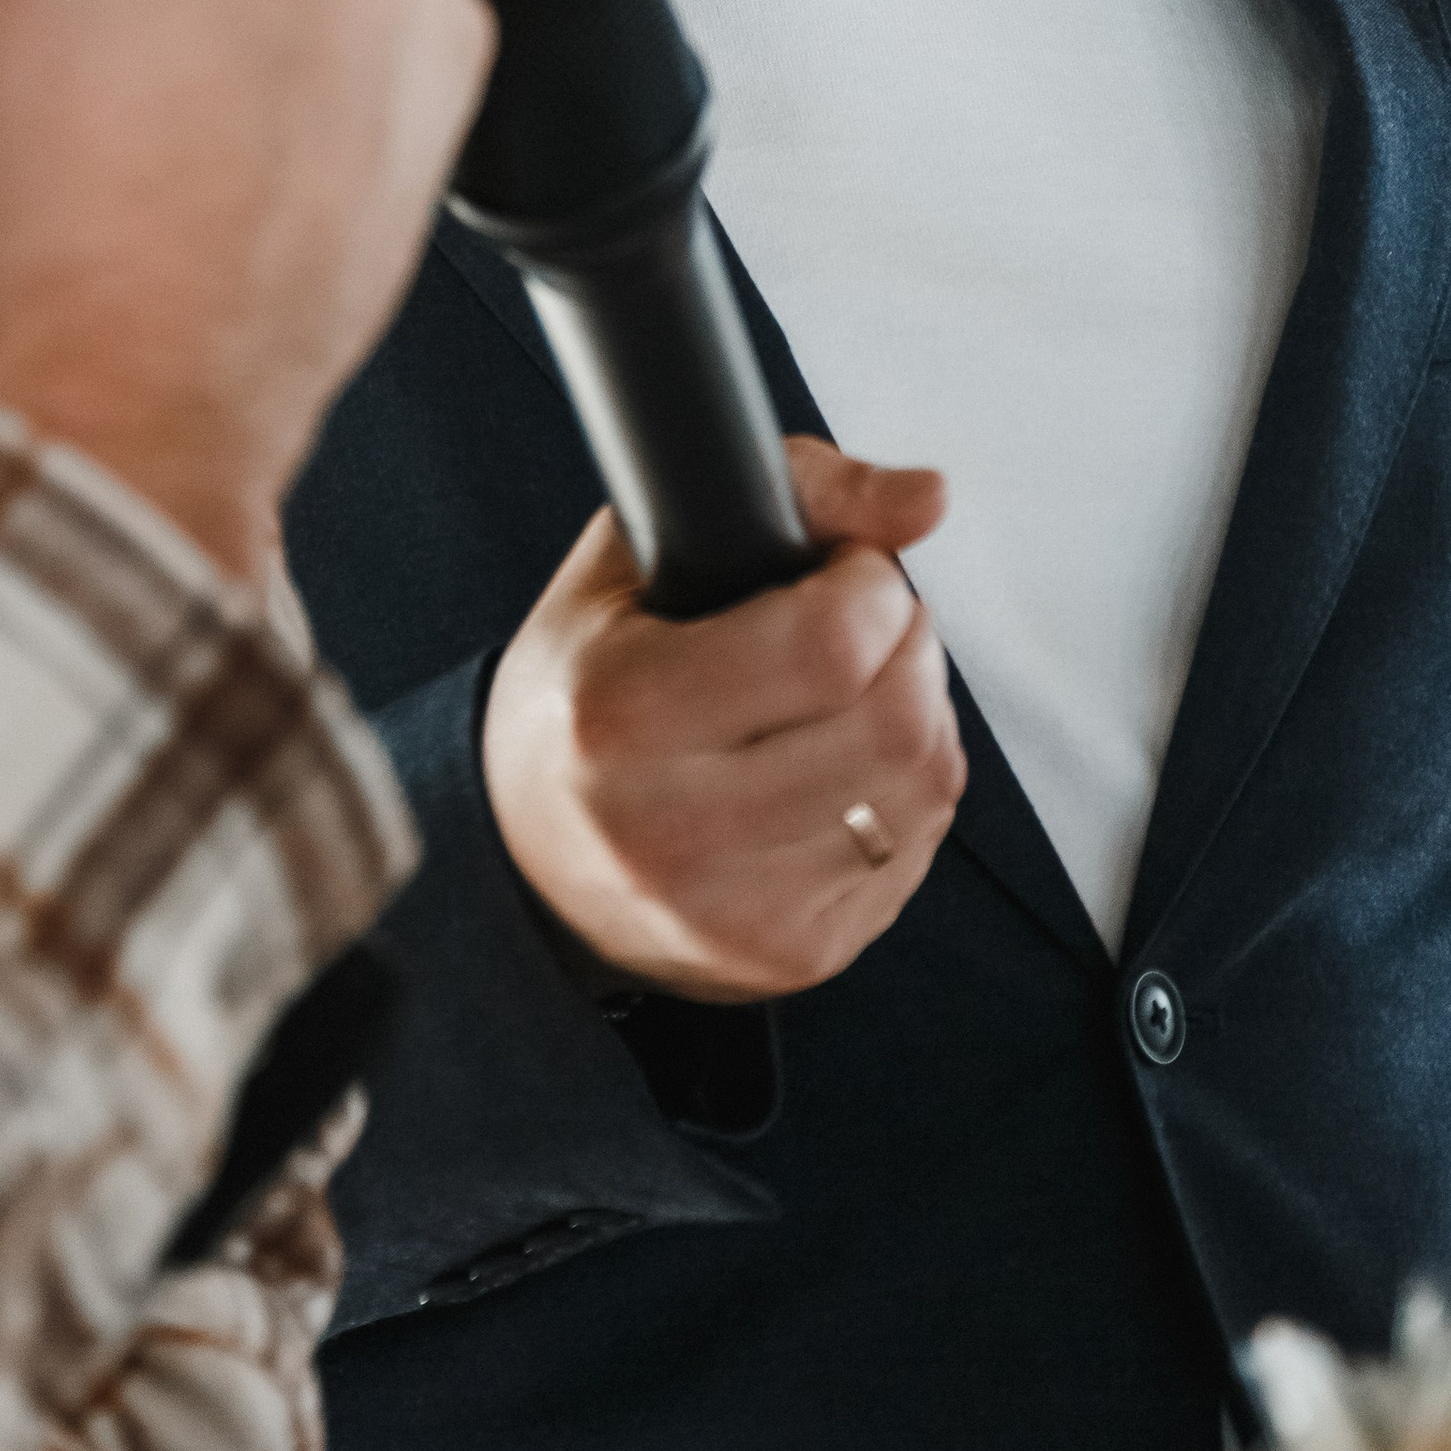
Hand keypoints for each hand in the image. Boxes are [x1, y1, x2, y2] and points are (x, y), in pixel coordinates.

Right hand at [482, 441, 965, 1000]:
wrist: (521, 857)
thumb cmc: (582, 689)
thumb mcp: (633, 557)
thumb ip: (793, 492)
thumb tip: (929, 496)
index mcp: (621, 715)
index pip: (831, 646)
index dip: (868, 583)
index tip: (842, 569)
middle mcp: (677, 830)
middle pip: (897, 724)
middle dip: (910, 643)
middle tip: (865, 623)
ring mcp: (739, 911)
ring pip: (925, 786)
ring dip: (921, 712)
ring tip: (854, 690)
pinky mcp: (791, 958)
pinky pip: (918, 847)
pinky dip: (904, 788)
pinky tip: (840, 764)